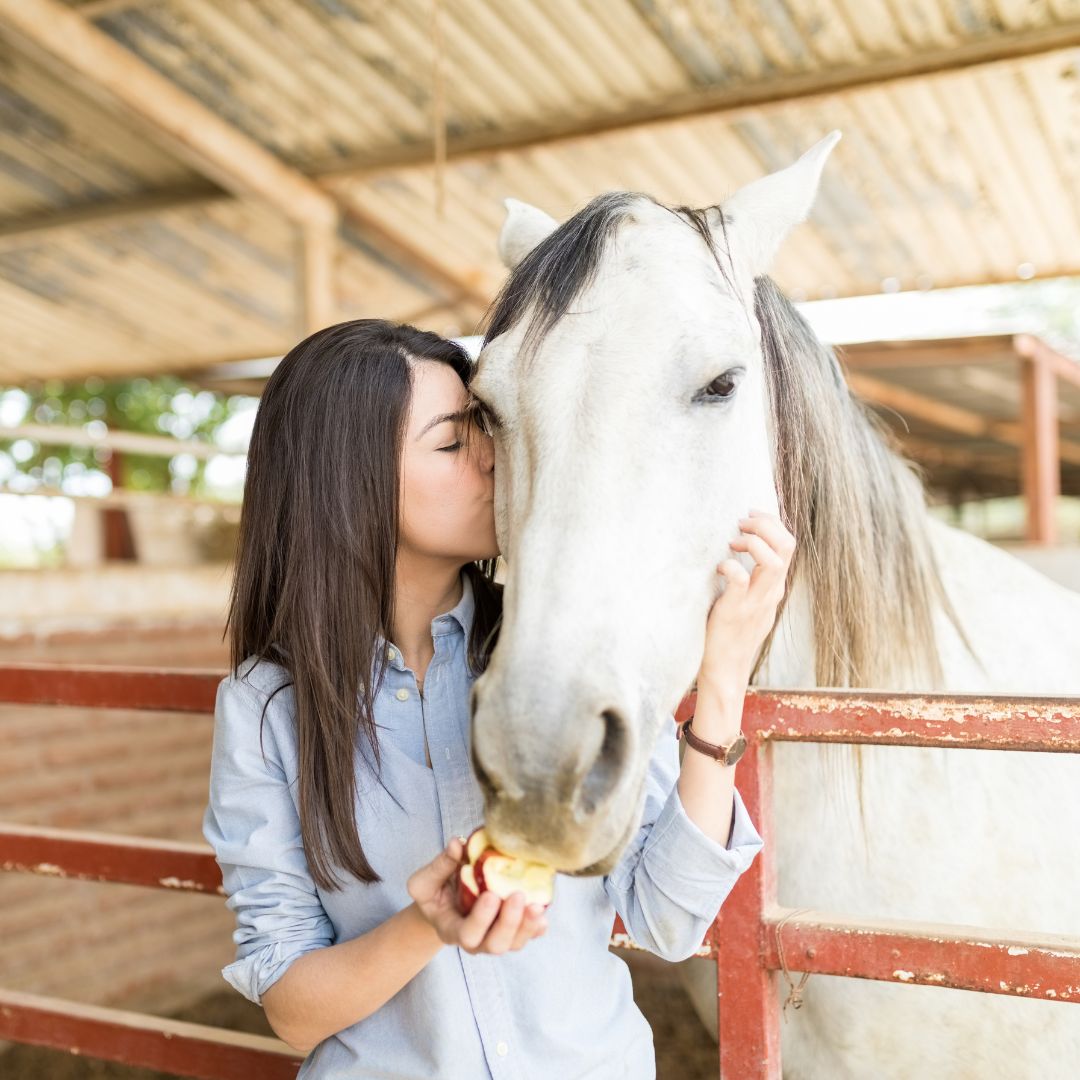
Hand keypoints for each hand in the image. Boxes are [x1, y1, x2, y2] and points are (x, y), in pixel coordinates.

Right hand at [407, 836, 548, 955]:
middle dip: (509, 922)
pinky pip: (526, 935)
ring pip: (514, 943)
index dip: (481, 919)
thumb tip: (456, 844)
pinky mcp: (511, 931)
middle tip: (517, 895)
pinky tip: (543, 915)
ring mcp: (494, 938)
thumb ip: (440, 866)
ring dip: (527, 925)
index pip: (468, 934)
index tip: (490, 895)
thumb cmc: (434, 894)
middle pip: (495, 944)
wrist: (444, 906)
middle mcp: (476, 941)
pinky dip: (536, 928)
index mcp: (452, 930)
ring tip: (537, 905)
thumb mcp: (426, 881)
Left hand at [697, 508, 796, 694]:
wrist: (725, 668)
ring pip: (773, 562)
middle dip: (766, 524)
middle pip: (787, 546)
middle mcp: (771, 592)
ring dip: (753, 542)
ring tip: (733, 541)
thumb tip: (742, 548)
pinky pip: (741, 580)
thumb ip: (755, 578)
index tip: (751, 514)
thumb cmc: (732, 632)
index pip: (789, 544)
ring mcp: (756, 603)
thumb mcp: (752, 601)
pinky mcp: (735, 612)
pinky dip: (731, 566)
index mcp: (775, 587)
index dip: (773, 522)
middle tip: (742, 522)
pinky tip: (718, 567)